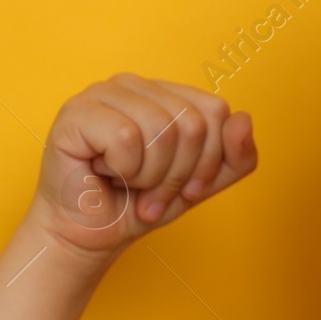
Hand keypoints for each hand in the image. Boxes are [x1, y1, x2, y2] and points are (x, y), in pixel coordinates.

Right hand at [31, 73, 256, 258]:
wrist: (91, 235)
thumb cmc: (138, 204)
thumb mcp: (200, 184)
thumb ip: (234, 157)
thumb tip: (243, 118)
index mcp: (165, 93)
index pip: (215, 112)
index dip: (208, 162)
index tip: (184, 190)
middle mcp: (134, 84)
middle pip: (192, 123)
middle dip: (177, 175)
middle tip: (151, 194)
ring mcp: (103, 93)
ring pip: (161, 130)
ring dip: (149, 176)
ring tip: (128, 183)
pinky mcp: (76, 113)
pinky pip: (126, 137)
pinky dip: (122, 170)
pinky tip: (104, 172)